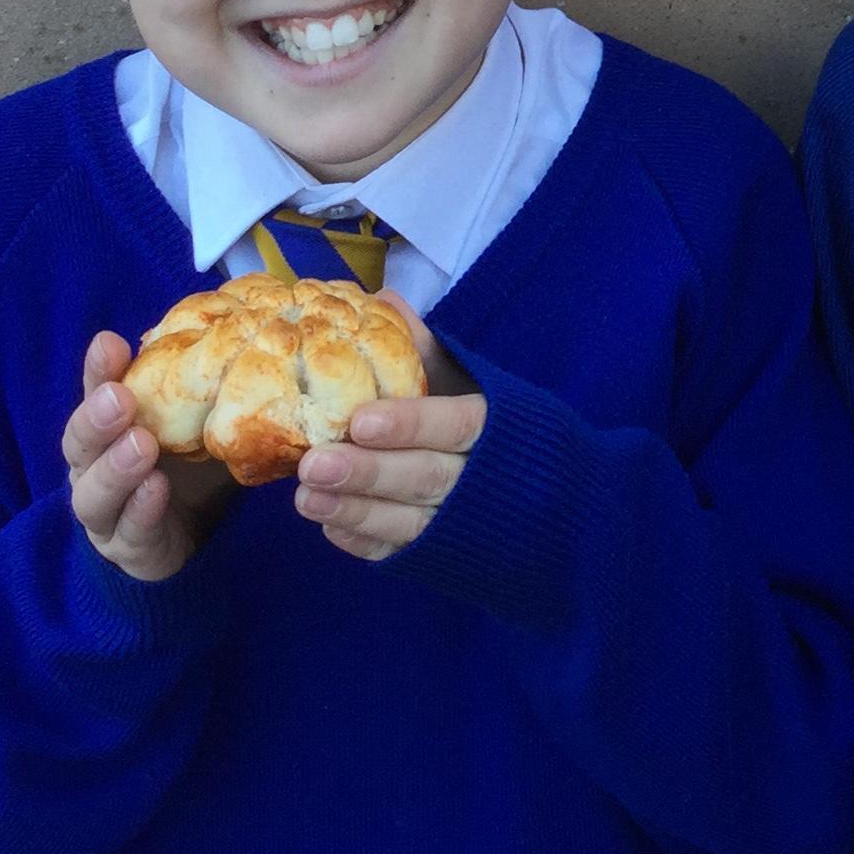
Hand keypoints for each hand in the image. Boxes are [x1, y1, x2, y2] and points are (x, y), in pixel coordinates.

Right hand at [61, 330, 235, 581]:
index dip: (97, 372)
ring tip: (141, 445)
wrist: (191, 537)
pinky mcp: (128, 550)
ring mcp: (105, 515)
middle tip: (119, 399)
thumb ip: (190, 392)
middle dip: (96, 421)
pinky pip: (129, 531)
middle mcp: (92, 471)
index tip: (109, 345)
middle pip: (79, 446)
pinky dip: (141, 509)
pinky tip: (157, 488)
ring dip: (116, 469)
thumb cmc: (188, 467)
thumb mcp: (193, 425)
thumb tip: (208, 333)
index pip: (94, 397)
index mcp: (105, 433)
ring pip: (93, 495)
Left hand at [294, 311, 486, 561]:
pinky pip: (401, 553)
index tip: (360, 421)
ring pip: (410, 522)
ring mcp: (461, 524)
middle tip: (314, 464)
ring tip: (306, 498)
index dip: (412, 424)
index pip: (457, 426)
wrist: (547, 500)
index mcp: (495, 428)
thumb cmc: (494, 430)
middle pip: (427, 477)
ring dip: (356, 510)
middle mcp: (482, 480)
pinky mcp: (440, 555)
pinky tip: (329, 524)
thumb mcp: (468, 383)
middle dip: (370, 472)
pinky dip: (365, 540)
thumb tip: (382, 298)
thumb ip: (425, 350)